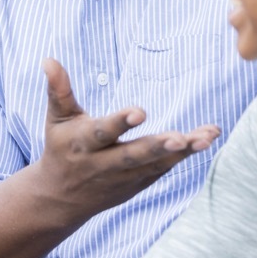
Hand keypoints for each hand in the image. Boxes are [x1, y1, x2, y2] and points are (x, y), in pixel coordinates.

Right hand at [34, 58, 219, 222]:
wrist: (60, 198)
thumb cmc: (61, 147)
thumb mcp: (57, 119)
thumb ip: (58, 90)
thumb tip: (49, 59)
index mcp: (83, 144)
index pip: (103, 132)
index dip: (120, 123)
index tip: (140, 111)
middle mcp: (104, 163)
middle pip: (133, 155)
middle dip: (157, 147)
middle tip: (180, 138)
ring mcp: (124, 177)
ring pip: (156, 164)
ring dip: (182, 152)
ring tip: (207, 137)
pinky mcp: (139, 183)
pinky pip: (165, 168)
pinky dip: (186, 155)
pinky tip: (207, 137)